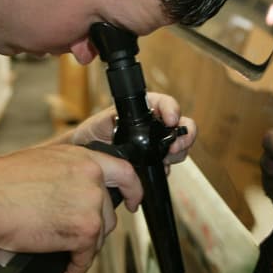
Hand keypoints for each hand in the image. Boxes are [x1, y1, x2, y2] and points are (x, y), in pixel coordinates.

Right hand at [0, 144, 141, 272]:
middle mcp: (91, 179)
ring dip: (81, 249)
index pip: (124, 171)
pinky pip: (85, 259)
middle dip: (93, 229)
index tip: (133, 201)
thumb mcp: (41, 164)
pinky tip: (60, 270)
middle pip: (109, 213)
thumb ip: (65, 174)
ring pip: (98, 237)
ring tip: (58, 252)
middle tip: (72, 237)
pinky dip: (73, 269)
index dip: (133, 190)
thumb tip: (69, 195)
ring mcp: (91, 205)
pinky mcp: (83, 231)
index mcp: (82, 158)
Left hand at [70, 92, 197, 166]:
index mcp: (144, 110)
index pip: (165, 104)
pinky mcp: (155, 162)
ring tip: (166, 158)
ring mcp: (157, 145)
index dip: (172, 109)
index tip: (171, 119)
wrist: (87, 157)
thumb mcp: (101, 122)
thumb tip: (122, 120)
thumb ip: (113, 119)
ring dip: (178, 152)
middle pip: (182, 126)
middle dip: (184, 135)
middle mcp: (154, 126)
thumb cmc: (92, 134)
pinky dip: (168, 168)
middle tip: (175, 146)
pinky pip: (169, 165)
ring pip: (179, 146)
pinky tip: (159, 169)